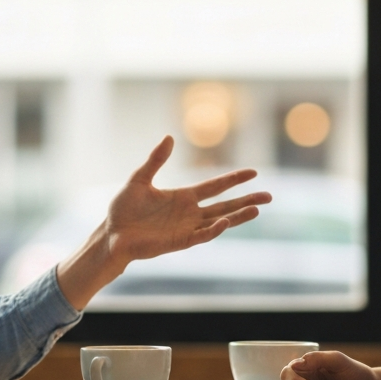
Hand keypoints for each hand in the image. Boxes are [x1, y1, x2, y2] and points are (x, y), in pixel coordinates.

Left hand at [56, 136, 270, 308]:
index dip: (234, 179)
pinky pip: (202, 236)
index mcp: (183, 197)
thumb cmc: (122, 209)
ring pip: (220, 221)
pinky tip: (226, 221)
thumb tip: (169, 137)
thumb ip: (156, 160)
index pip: (215, 186)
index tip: (253, 172)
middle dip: (247, 199)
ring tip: (258, 209)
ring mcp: (187, 228)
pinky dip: (215, 229)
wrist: (111, 234)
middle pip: (225, 204)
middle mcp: (190, 212)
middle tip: (269, 196)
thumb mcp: (139, 179)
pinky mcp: (180, 242)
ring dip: (238, 216)